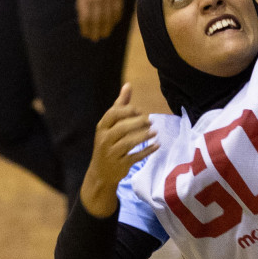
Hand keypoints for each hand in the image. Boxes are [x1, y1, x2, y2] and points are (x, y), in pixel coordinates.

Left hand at [76, 0, 123, 41]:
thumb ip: (83, 5)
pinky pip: (117, 12)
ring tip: (105, 34)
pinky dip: (115, 20)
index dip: (86, 29)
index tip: (86, 35)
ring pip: (108, 19)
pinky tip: (113, 24)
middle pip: (96, 21)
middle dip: (96, 32)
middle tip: (96, 39)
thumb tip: (84, 22)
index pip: (85, 19)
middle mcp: (96, 0)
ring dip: (106, 28)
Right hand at [81, 84, 158, 216]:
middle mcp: (104, 140)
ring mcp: (111, 154)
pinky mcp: (120, 165)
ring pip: (128, 143)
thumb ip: (120, 105)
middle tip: (150, 121)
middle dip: (137, 123)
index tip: (139, 111)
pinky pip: (135, 157)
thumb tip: (128, 85)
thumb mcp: (110, 125)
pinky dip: (147, 151)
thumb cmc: (108, 143)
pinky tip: (157, 145)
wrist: (100, 173)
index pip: (113, 114)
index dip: (128, 110)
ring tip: (155, 132)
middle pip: (122, 128)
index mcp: (102, 127)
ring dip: (143, 136)